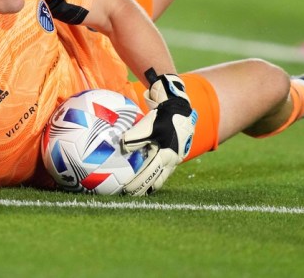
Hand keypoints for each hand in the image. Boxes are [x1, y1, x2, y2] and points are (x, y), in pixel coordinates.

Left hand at [121, 70, 196, 194]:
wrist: (180, 108)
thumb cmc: (164, 116)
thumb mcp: (149, 125)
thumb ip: (136, 136)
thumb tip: (122, 146)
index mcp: (167, 156)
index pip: (150, 175)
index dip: (138, 184)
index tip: (126, 190)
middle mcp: (172, 160)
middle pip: (156, 181)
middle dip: (143, 189)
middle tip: (129, 195)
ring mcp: (175, 159)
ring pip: (161, 176)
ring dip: (149, 183)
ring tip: (136, 189)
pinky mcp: (174, 154)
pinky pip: (163, 168)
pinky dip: (154, 174)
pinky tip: (144, 173)